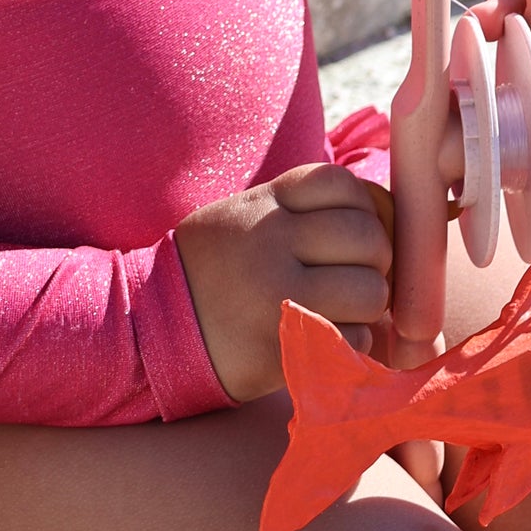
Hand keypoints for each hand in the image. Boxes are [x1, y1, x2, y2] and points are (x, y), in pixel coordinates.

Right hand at [175, 163, 393, 403]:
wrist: (147, 329)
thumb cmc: (211, 272)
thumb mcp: (244, 218)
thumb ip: (303, 211)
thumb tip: (384, 215)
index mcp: (264, 203)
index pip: (344, 186)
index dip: (362, 212)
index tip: (348, 239)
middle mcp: (270, 240)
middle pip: (368, 238)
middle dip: (374, 263)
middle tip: (353, 281)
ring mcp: (276, 293)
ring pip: (370, 291)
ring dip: (367, 307)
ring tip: (340, 313)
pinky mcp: (280, 343)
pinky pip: (353, 339)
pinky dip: (349, 344)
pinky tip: (322, 340)